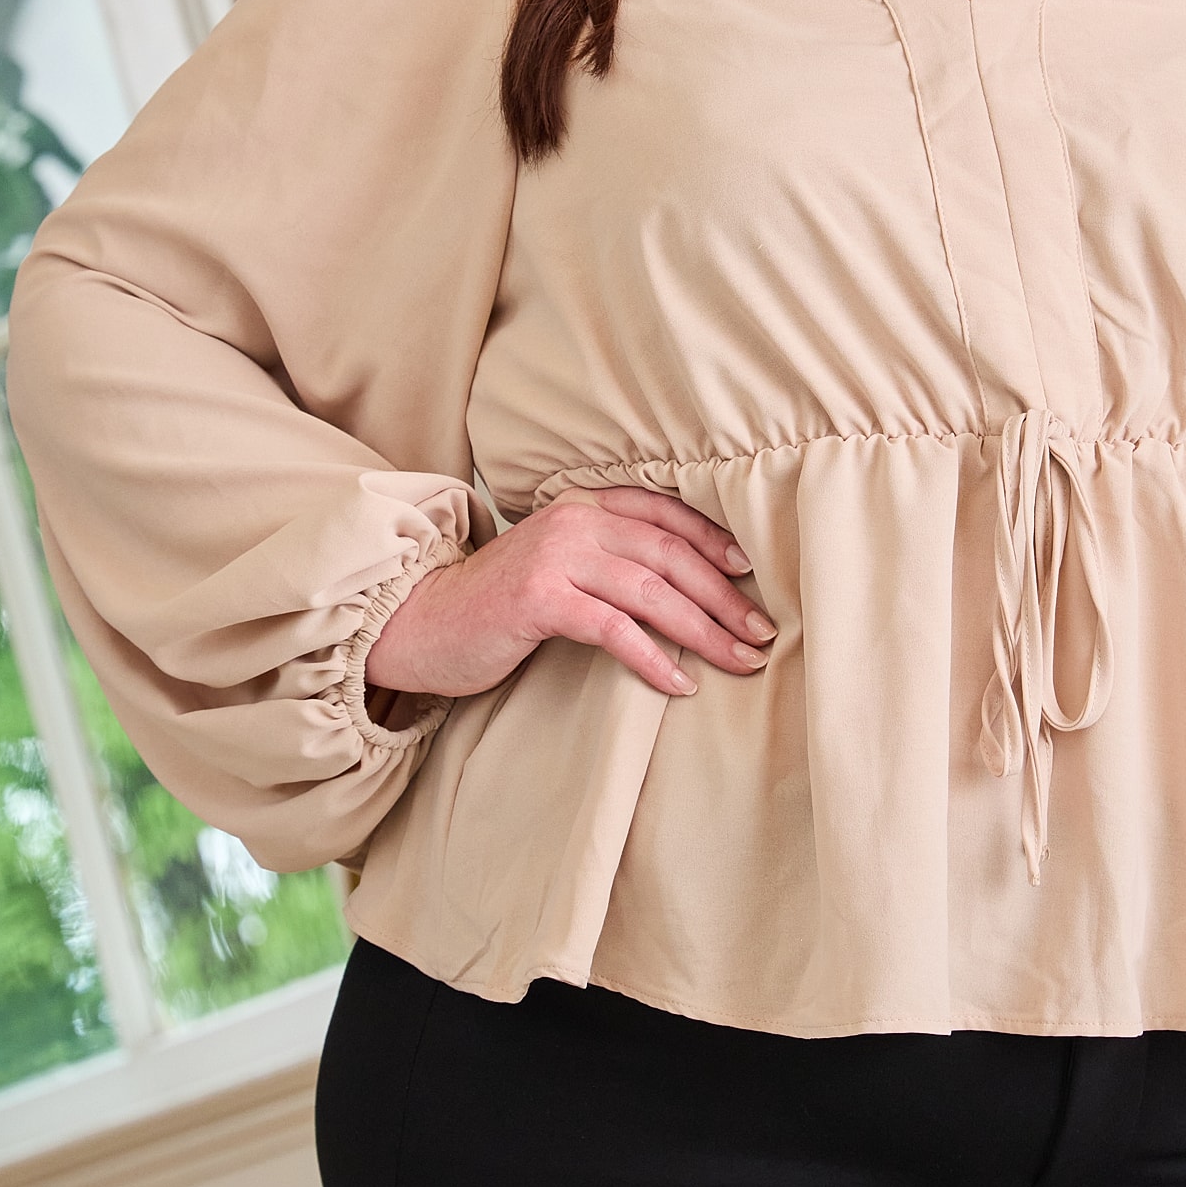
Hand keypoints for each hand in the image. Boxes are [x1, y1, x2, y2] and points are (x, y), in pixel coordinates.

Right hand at [362, 487, 776, 701]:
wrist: (423, 622)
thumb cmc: (500, 602)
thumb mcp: (560, 563)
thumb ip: (609, 558)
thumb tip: (688, 587)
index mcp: (584, 504)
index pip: (666, 513)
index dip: (714, 540)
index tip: (751, 572)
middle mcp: (575, 520)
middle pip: (670, 554)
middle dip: (724, 596)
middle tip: (762, 632)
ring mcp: (556, 557)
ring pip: (651, 590)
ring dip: (703, 629)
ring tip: (739, 660)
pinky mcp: (539, 599)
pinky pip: (613, 628)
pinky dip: (653, 656)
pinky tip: (681, 682)